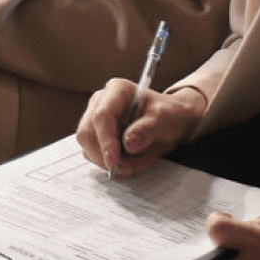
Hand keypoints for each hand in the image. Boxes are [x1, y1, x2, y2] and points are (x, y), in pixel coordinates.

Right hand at [75, 78, 205, 176]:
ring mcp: (96, 120)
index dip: (106, 140)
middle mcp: (101, 102)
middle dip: (106, 156)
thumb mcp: (164, 120)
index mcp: (117, 90)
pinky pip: (95, 155)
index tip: (115, 161)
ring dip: (112, 163)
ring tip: (141, 163)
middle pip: (88, 133)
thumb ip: (147, 129)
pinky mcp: (97, 137)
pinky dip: (113, 165)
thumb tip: (128, 144)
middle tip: (131, 169)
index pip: (102, 115)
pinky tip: (134, 162)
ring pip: (89, 147)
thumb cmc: (168, 115)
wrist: (172, 122)